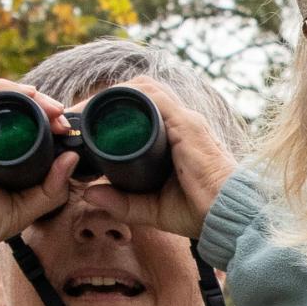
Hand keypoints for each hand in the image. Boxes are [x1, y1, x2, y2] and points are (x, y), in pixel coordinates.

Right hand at [0, 81, 77, 270]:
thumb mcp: (24, 208)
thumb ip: (50, 187)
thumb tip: (72, 158)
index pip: (13, 119)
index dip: (41, 115)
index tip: (63, 127)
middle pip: (3, 102)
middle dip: (36, 101)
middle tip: (60, 114)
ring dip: (21, 93)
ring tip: (46, 105)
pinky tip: (22, 97)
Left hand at [75, 77, 238, 243]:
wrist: (229, 216)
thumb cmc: (198, 212)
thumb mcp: (151, 208)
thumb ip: (121, 203)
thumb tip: (88, 193)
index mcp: (175, 136)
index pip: (141, 107)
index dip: (111, 109)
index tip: (83, 123)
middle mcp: (180, 122)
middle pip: (139, 92)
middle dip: (106, 97)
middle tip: (77, 114)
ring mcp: (185, 120)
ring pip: (144, 89)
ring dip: (112, 94)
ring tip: (85, 110)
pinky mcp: (187, 125)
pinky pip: (155, 99)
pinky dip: (128, 98)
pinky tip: (106, 107)